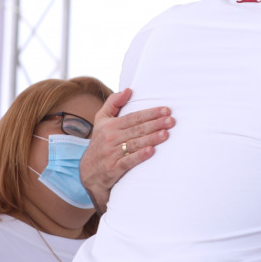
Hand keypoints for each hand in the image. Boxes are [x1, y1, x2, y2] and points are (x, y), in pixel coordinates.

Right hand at [79, 87, 173, 212]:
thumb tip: (128, 90)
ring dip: (151, 139)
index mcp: (110, 125)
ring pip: (134, 144)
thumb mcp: (101, 120)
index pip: (133, 117)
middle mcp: (111, 138)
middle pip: (136, 129)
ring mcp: (112, 154)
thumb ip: (113, 103)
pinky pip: (128, 161)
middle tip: (171, 121)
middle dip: (155, 124)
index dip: (150, 113)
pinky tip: (151, 151)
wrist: (89, 171)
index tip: (166, 110)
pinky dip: (139, 156)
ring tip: (165, 134)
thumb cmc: (100, 142)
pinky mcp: (114, 168)